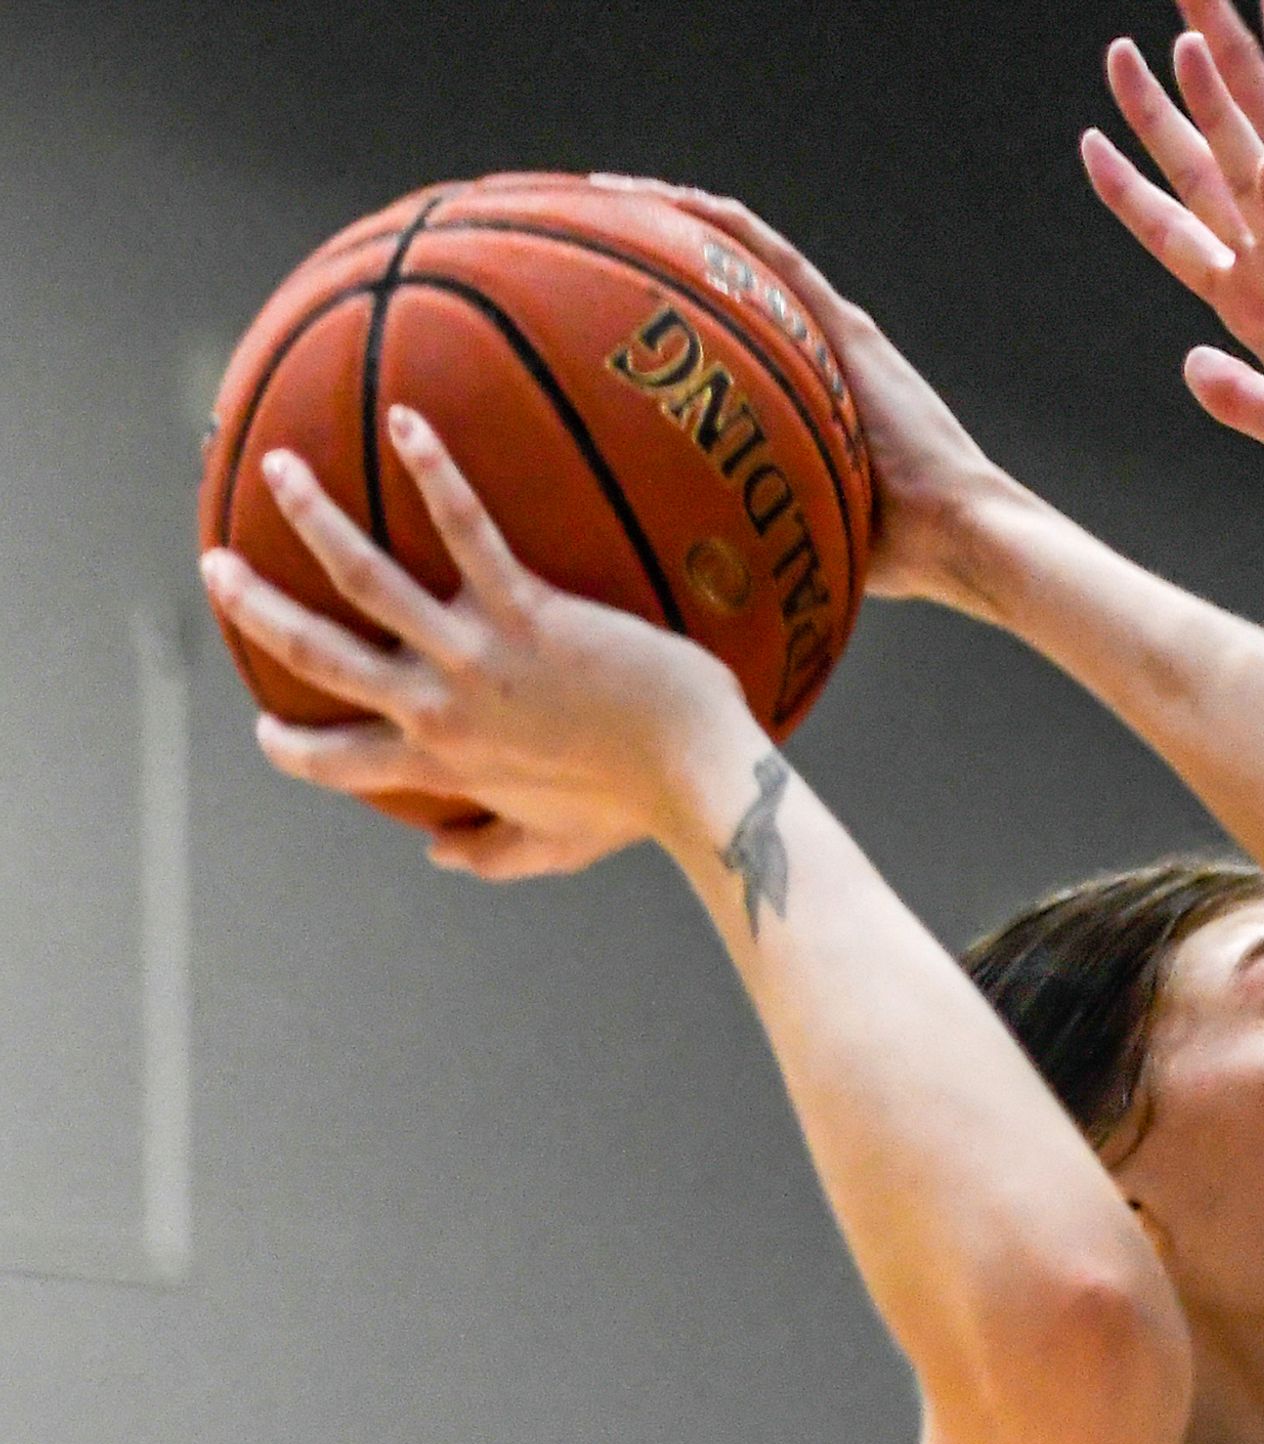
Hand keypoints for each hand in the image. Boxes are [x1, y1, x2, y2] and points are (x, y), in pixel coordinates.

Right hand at [201, 407, 763, 871]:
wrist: (699, 778)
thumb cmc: (638, 809)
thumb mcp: (554, 848)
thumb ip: (491, 854)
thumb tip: (438, 853)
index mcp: (440, 762)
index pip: (339, 763)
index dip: (292, 749)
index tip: (265, 730)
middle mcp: (440, 708)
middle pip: (318, 655)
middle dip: (257, 610)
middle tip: (217, 568)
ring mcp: (477, 656)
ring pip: (367, 578)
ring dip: (314, 518)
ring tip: (280, 467)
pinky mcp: (529, 611)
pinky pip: (469, 529)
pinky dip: (435, 472)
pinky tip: (408, 422)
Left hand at [591, 178, 1024, 613]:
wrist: (957, 534)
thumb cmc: (888, 554)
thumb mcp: (790, 531)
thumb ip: (736, 526)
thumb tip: (664, 570)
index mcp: (799, 393)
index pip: (717, 333)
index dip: (655, 314)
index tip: (583, 312)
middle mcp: (813, 349)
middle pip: (718, 279)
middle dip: (645, 252)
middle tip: (571, 237)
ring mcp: (830, 331)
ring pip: (734, 248)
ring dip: (664, 217)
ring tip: (590, 198)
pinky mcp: (842, 323)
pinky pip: (761, 249)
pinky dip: (707, 218)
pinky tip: (651, 199)